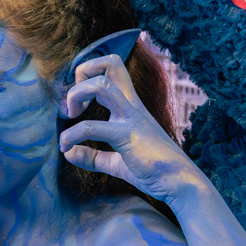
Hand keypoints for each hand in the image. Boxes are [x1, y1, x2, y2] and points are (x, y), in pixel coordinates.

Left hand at [58, 56, 201, 201]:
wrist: (179, 183)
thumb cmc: (153, 171)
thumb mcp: (116, 162)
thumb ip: (93, 156)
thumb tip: (69, 153)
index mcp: (130, 104)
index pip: (112, 67)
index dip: (88, 74)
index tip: (78, 102)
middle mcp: (131, 104)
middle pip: (111, 62)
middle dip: (82, 72)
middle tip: (73, 105)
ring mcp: (130, 117)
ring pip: (101, 83)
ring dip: (76, 94)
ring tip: (69, 117)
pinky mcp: (127, 136)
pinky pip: (90, 127)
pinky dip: (71, 135)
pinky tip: (66, 148)